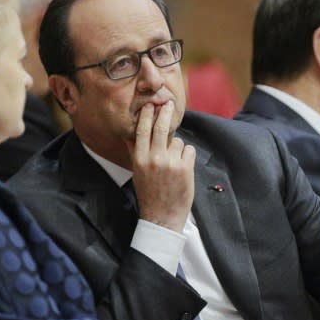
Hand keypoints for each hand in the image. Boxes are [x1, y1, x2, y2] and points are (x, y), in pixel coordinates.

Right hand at [127, 101, 194, 232]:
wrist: (162, 215)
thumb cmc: (149, 193)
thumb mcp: (137, 172)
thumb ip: (135, 151)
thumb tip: (131, 133)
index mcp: (140, 159)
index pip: (142, 130)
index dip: (147, 115)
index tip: (150, 105)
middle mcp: (155, 159)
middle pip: (161, 127)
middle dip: (166, 112)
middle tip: (169, 103)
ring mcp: (171, 163)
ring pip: (177, 141)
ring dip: (177, 147)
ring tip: (174, 163)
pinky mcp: (186, 168)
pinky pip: (189, 150)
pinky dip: (187, 156)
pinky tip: (182, 168)